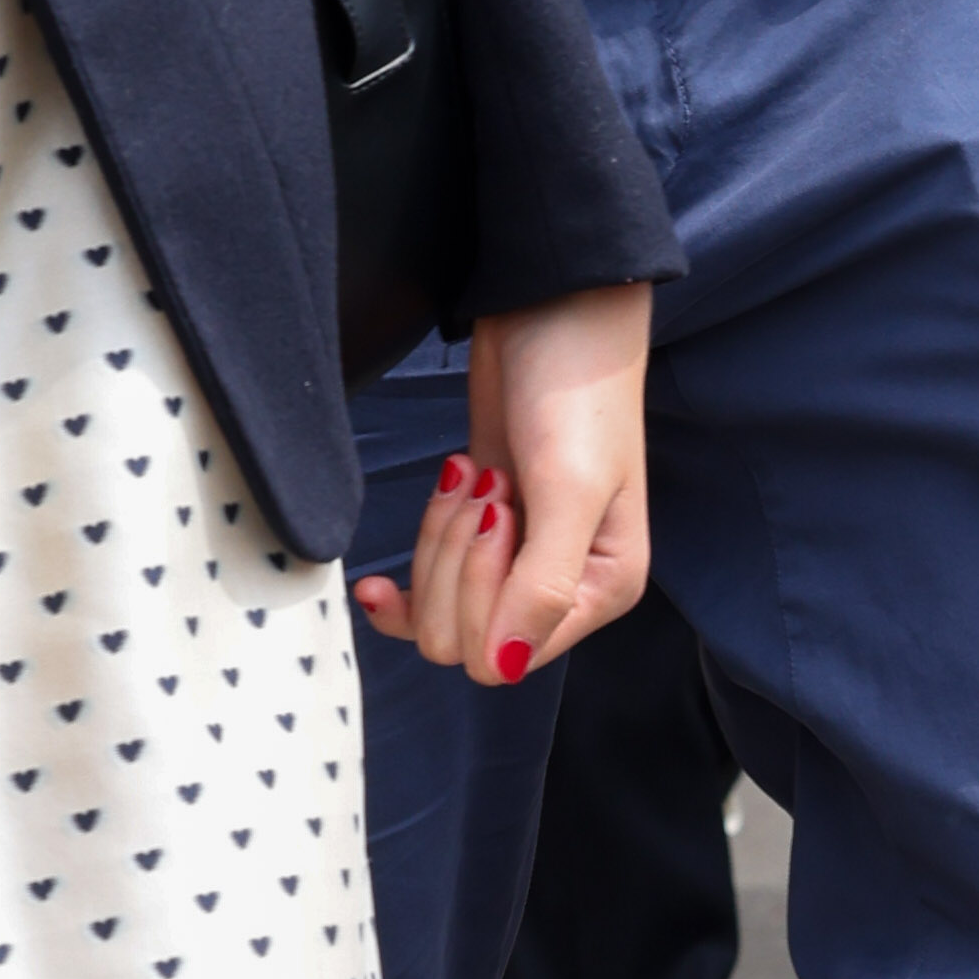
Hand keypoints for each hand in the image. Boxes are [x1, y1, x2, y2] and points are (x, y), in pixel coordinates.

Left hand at [351, 283, 652, 687]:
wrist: (550, 311)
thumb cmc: (577, 390)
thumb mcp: (570, 488)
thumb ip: (543, 584)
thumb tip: (501, 666)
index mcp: (603, 590)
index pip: (506, 654)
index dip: (481, 595)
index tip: (501, 508)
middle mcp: (562, 588)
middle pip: (463, 640)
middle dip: (455, 564)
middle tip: (488, 486)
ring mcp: (517, 561)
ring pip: (438, 612)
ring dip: (439, 541)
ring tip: (473, 474)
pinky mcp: (477, 532)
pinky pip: (426, 589)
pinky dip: (408, 570)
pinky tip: (375, 581)